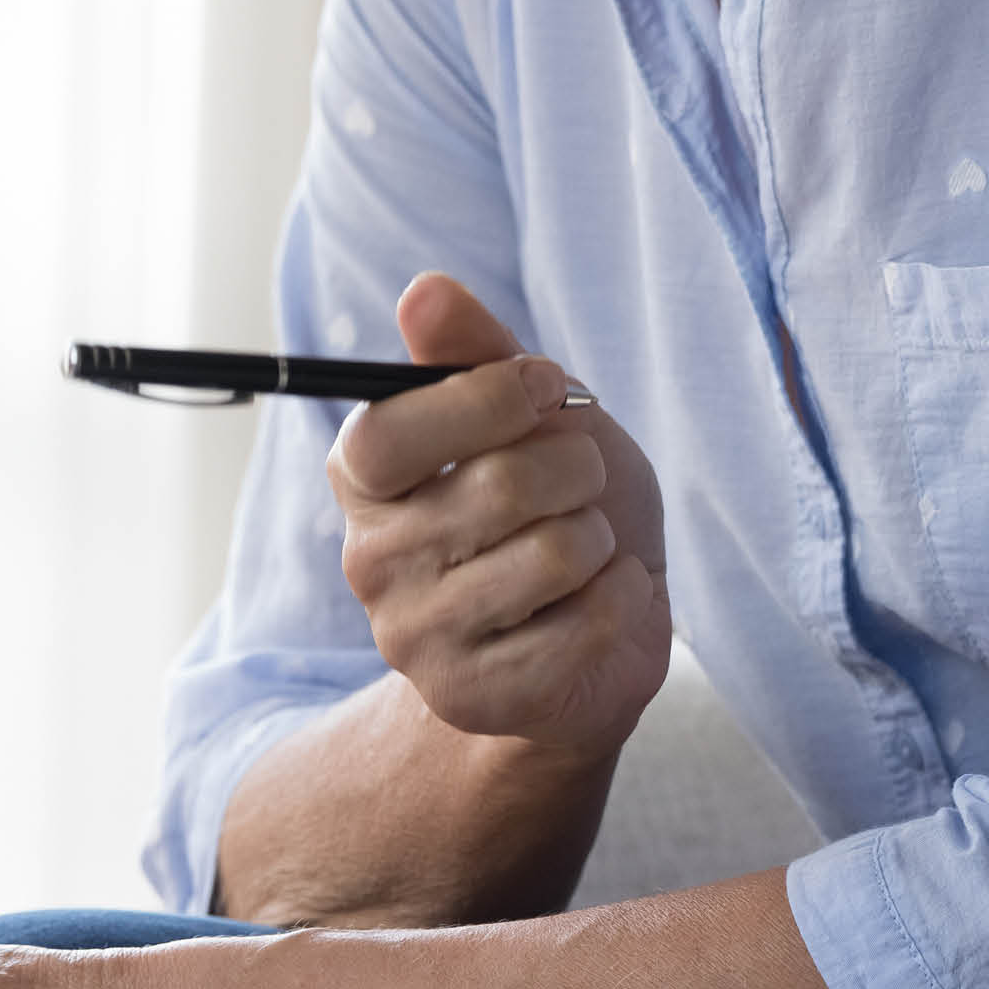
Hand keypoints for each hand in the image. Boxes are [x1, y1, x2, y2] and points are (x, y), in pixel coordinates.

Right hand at [326, 273, 670, 762]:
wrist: (597, 630)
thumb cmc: (557, 505)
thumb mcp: (530, 415)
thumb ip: (477, 353)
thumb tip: (423, 291)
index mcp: (363, 478)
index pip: (391, 430)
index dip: (488, 398)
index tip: (548, 388)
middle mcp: (370, 561)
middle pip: (501, 485)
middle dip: (577, 469)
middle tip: (582, 485)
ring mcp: (417, 639)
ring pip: (556, 554)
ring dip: (602, 539)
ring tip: (585, 553)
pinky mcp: (479, 697)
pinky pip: (593, 620)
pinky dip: (624, 597)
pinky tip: (600, 605)